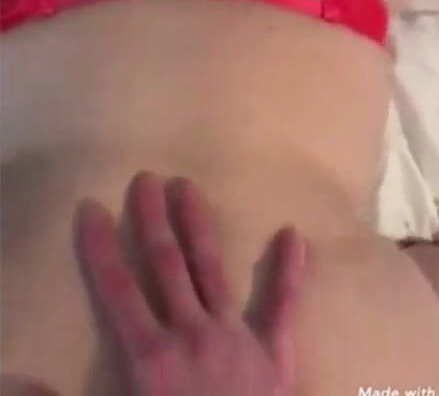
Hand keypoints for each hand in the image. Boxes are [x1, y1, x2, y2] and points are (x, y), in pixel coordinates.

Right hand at [77, 172, 303, 395]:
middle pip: (165, 265)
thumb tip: (14, 379)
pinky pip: (285, 305)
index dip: (100, 248)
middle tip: (145, 178)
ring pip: (212, 269)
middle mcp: (192, 334)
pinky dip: (291, 270)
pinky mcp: (276, 353)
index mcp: (151, 357)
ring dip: (198, 225)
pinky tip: (293, 233)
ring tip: (187, 187)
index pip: (117, 290)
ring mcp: (236, 338)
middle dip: (151, 220)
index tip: (92, 208)